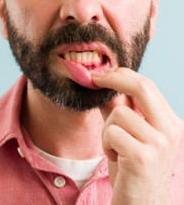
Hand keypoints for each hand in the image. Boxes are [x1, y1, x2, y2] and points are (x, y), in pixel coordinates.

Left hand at [92, 68, 183, 204]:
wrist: (141, 204)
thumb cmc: (132, 167)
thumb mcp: (129, 134)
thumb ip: (119, 109)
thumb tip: (103, 84)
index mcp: (170, 122)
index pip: (147, 86)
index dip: (122, 75)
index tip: (102, 74)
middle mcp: (170, 130)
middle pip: (141, 87)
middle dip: (114, 78)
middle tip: (95, 79)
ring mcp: (159, 144)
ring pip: (119, 113)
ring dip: (106, 129)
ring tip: (114, 147)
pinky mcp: (142, 157)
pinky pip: (111, 133)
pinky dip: (106, 144)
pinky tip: (115, 158)